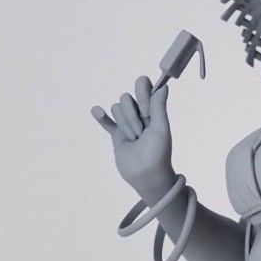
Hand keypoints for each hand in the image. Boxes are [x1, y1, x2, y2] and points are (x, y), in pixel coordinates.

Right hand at [91, 75, 174, 199]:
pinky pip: (106, 121)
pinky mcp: (116, 134)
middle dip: (132, 116)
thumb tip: (164, 85)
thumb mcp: (161, 128)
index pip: (143, 86)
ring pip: (116, 109)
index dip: (142, 95)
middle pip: (126, 98)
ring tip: (134, 140)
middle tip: (141, 134)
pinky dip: (101, 116)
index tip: (146, 113)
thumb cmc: (158, 153)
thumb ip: (159, 106)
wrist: (146, 175)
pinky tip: (96, 110)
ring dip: (125, 125)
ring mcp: (127, 123)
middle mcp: (139, 112)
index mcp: (153, 108)